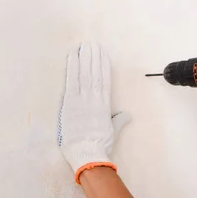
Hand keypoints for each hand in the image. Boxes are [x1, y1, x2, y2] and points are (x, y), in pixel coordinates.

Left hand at [58, 42, 130, 183]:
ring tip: (84, 46)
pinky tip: (72, 57)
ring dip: (84, 59)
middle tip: (93, 45)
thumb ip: (118, 120)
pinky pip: (71, 81)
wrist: (87, 153)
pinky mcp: (70, 103)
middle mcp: (94, 99)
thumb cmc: (100, 144)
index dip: (103, 66)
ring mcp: (81, 100)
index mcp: (104, 105)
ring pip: (84, 74)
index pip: (104, 81)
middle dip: (94, 58)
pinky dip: (72, 68)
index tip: (102, 55)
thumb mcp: (112, 131)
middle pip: (94, 74)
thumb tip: (126, 115)